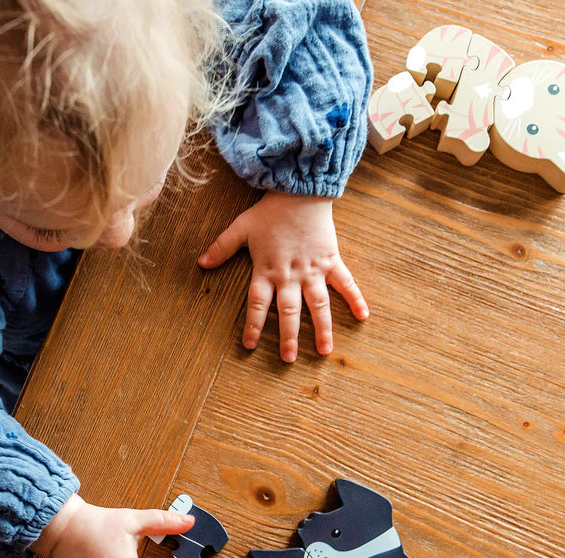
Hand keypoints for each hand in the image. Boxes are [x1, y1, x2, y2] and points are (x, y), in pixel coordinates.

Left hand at [199, 192, 368, 361]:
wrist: (299, 190)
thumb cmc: (270, 211)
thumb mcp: (241, 228)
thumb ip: (221, 247)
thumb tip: (200, 263)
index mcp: (267, 270)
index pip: (258, 305)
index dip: (254, 326)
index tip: (250, 345)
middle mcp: (290, 275)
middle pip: (289, 312)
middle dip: (288, 337)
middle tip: (288, 359)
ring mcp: (313, 270)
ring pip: (318, 305)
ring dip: (322, 328)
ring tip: (324, 351)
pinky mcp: (331, 260)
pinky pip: (345, 283)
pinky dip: (355, 299)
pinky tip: (363, 316)